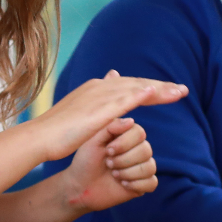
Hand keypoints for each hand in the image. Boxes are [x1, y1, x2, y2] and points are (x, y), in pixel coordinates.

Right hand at [30, 70, 186, 160]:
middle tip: (182, 90)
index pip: (128, 84)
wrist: (39, 138)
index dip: (149, 87)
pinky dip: (140, 94)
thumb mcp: (78, 117)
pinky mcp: (98, 110)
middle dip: (160, 86)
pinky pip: (124, 99)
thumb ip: (93, 109)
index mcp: (94, 88)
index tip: (166, 91)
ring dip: (159, 89)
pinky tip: (155, 93)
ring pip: (135, 88)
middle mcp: (98, 87)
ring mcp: (98, 96)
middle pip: (136, 83)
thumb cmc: (55, 133)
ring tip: (179, 92)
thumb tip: (102, 109)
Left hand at [60, 118, 155, 212]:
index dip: (125, 143)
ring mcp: (142, 167)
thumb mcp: (92, 140)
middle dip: (124, 160)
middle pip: (146, 150)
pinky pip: (152, 183)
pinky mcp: (143, 184)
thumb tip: (131, 121)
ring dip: (128, 173)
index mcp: (127, 136)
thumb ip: (110, 127)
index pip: (139, 133)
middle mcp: (138, 149)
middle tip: (108, 164)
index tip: (108, 150)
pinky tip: (122, 184)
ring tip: (114, 174)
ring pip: (150, 167)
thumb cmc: (86, 160)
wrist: (81, 185)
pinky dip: (136, 184)